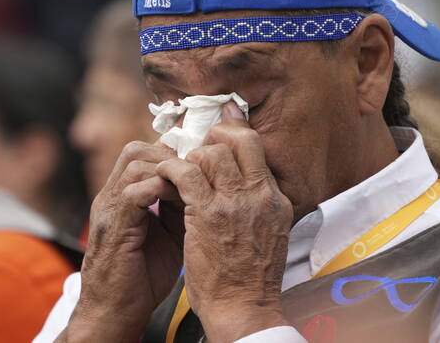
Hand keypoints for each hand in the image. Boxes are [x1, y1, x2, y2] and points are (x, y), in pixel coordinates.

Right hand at [62, 141, 183, 342]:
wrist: (113, 314)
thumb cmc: (142, 279)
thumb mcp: (168, 235)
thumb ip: (180, 208)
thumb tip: (206, 186)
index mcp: (123, 196)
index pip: (144, 154)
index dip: (172, 154)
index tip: (199, 163)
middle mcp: (112, 196)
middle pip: (137, 150)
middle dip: (171, 156)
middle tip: (197, 173)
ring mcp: (109, 209)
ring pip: (135, 163)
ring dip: (168, 170)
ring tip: (192, 187)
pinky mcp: (113, 226)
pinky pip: (134, 192)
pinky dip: (161, 190)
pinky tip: (183, 202)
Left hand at [156, 102, 293, 342]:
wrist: (244, 310)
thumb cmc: (250, 278)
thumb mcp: (270, 233)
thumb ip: (260, 204)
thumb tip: (247, 183)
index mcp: (276, 199)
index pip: (257, 148)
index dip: (235, 133)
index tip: (220, 128)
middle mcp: (260, 195)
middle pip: (239, 140)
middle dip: (214, 136)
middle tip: (196, 146)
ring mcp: (235, 203)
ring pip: (211, 153)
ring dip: (189, 156)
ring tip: (178, 169)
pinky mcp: (208, 214)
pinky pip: (186, 173)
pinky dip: (170, 168)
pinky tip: (164, 174)